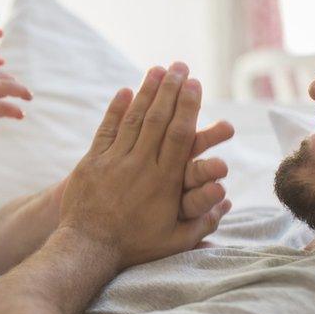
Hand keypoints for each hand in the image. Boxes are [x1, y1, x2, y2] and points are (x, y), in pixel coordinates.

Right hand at [0, 64, 32, 140]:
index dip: (3, 75)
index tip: (11, 82)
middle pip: (2, 76)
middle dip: (15, 83)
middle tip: (24, 91)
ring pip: (7, 87)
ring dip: (21, 91)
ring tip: (28, 97)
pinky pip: (5, 107)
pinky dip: (15, 110)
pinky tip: (21, 115)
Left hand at [58, 63, 229, 268]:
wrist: (87, 247)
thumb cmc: (134, 246)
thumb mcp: (174, 240)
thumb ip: (203, 221)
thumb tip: (227, 200)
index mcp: (165, 181)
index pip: (181, 134)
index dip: (189, 106)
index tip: (195, 84)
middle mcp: (140, 165)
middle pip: (158, 119)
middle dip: (171, 89)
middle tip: (180, 66)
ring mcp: (114, 161)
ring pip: (133, 118)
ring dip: (146, 92)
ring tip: (157, 70)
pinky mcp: (92, 161)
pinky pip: (106, 129)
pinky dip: (115, 109)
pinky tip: (125, 91)